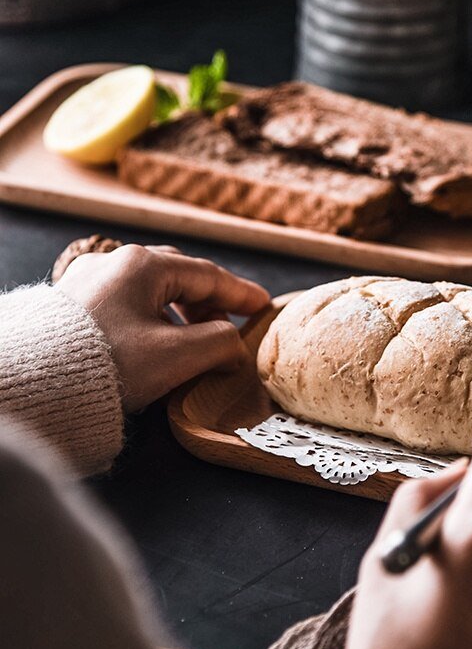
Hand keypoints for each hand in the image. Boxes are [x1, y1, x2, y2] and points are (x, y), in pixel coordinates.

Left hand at [56, 244, 269, 411]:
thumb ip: (220, 344)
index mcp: (143, 266)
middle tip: (228, 328)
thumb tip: (235, 347)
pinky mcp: (71, 304)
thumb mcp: (178, 356)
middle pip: (178, 277)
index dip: (241, 293)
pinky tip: (154, 343)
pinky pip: (125, 302)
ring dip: (179, 314)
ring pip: (149, 290)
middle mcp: (114, 263)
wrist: (31, 386)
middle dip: (209, 303)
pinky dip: (152, 318)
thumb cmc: (108, 365)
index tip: (263, 306)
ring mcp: (87, 280)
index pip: (208, 276)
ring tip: (192, 342)